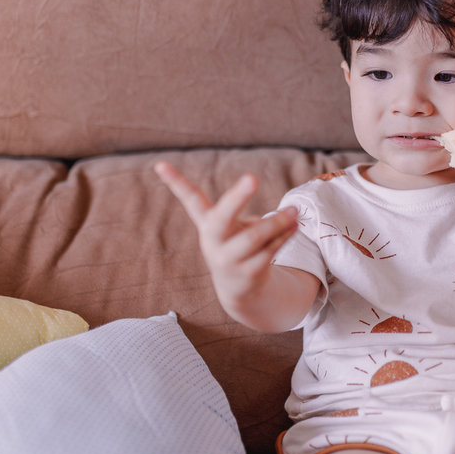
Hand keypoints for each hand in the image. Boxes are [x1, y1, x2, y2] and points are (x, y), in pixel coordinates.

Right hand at [153, 161, 298, 314]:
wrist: (239, 289)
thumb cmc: (236, 244)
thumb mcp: (233, 226)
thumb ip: (253, 217)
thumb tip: (289, 215)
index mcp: (208, 224)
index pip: (190, 200)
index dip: (175, 182)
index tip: (159, 164)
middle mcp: (214, 241)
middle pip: (222, 219)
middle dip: (236, 198)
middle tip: (252, 177)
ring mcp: (229, 259)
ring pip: (254, 237)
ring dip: (277, 223)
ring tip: (295, 210)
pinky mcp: (248, 274)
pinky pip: (269, 251)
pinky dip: (284, 237)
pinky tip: (295, 226)